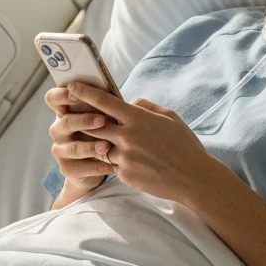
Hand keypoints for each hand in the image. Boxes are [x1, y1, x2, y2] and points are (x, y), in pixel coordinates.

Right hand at [44, 84, 118, 193]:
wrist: (99, 164)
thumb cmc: (103, 131)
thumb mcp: (104, 116)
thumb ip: (108, 106)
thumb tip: (132, 99)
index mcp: (65, 112)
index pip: (53, 98)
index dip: (61, 95)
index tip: (75, 93)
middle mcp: (59, 129)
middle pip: (64, 122)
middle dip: (83, 121)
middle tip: (102, 120)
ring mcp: (61, 150)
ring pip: (73, 148)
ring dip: (90, 146)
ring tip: (107, 146)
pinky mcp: (67, 168)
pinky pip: (81, 168)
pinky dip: (98, 166)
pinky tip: (112, 165)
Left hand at [63, 81, 214, 203]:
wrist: (194, 178)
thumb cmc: (184, 145)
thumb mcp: (169, 117)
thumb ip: (145, 107)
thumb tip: (129, 102)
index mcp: (138, 119)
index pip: (104, 102)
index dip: (84, 93)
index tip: (71, 86)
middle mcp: (127, 137)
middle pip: (93, 124)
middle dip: (82, 118)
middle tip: (72, 113)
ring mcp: (124, 157)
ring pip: (100, 146)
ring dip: (99, 143)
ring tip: (102, 140)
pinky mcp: (124, 175)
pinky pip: (111, 164)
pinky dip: (114, 160)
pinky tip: (126, 160)